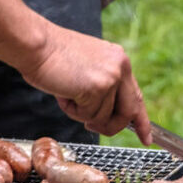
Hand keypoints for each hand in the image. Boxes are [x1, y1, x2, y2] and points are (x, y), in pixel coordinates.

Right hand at [18, 22, 151, 144]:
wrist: (35, 44)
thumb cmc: (52, 57)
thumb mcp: (87, 68)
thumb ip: (103, 86)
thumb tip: (107, 114)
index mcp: (119, 60)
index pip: (136, 96)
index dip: (141, 120)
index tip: (147, 138)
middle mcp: (120, 67)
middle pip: (128, 112)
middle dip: (111, 127)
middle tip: (91, 127)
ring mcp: (111, 78)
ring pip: (103, 117)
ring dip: (81, 113)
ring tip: (66, 92)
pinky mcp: (97, 88)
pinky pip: (88, 116)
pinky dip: (72, 111)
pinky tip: (63, 93)